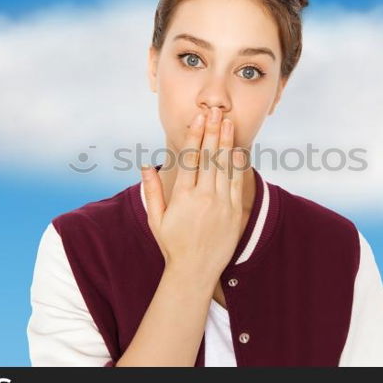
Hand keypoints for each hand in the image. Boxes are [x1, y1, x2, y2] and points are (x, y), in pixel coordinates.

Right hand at [141, 106, 246, 281]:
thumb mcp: (156, 219)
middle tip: (215, 111)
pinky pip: (236, 182)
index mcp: (183, 196)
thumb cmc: (172, 245)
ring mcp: (221, 204)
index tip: (198, 119)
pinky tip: (237, 149)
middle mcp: (203, 197)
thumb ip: (152, 191)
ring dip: (226, 142)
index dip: (195, 136)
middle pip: (209, 157)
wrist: (195, 271)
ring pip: (224, 166)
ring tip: (227, 123)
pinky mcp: (234, 211)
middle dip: (212, 131)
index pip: (190, 158)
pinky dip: (237, 164)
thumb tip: (146, 166)